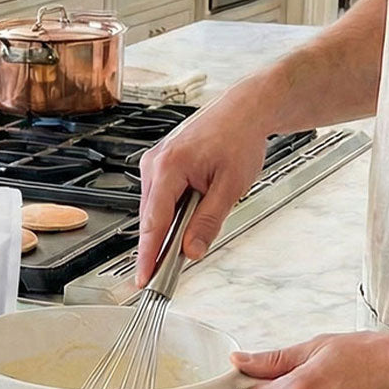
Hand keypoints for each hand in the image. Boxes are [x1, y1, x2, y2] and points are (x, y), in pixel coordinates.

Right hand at [136, 80, 275, 285]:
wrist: (244, 110)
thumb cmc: (239, 138)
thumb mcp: (231, 186)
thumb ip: (208, 221)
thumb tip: (192, 250)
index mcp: (169, 167)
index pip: (154, 222)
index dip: (148, 255)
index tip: (144, 278)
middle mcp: (154, 163)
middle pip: (151, 218)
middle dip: (161, 243)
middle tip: (170, 270)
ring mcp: (154, 162)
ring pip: (155, 208)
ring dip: (170, 224)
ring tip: (194, 227)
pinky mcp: (159, 164)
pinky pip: (159, 197)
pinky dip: (171, 211)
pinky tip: (189, 212)